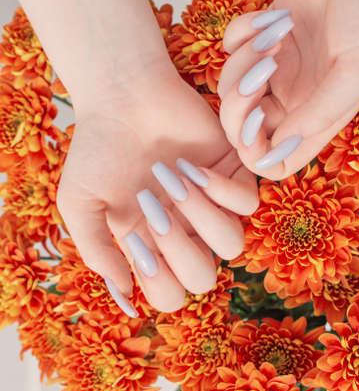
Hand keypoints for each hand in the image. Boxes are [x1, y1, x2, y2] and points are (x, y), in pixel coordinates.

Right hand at [56, 63, 257, 313]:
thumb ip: (97, 251)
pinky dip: (222, 190)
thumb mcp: (79, 203)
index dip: (156, 280)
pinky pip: (248, 203)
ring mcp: (211, 205)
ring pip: (232, 244)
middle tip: (154, 209)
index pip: (168, 293)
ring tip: (174, 181)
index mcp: (152, 245)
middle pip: (203, 278)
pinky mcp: (233, 175)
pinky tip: (192, 166)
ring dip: (202, 218)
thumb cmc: (99, 149)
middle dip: (179, 251)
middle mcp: (185, 231)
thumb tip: (124, 293)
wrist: (123, 97)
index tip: (135, 239)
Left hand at [217, 0, 358, 179]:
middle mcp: (291, 102)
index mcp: (315, 120)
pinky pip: (228, 51)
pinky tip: (272, 17)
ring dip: (243, 59)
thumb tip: (281, 145)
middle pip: (241, 131)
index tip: (257, 119)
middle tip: (263, 68)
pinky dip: (240, 32)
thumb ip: (320, 113)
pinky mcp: (258, 45)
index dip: (257, 154)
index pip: (275, 162)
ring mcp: (272, 75)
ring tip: (276, 32)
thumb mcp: (358, 70)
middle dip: (239, 103)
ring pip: (229, 89)